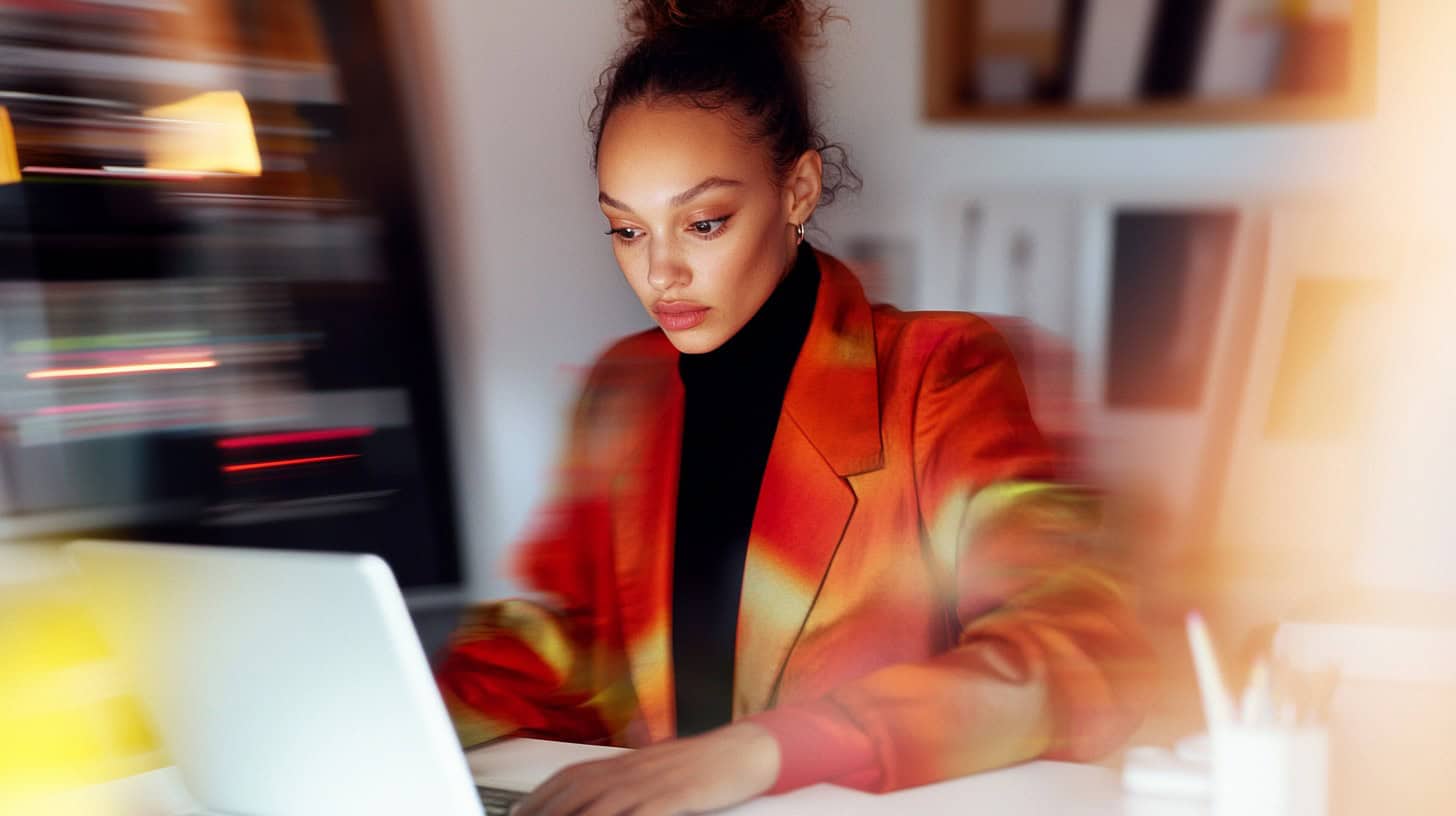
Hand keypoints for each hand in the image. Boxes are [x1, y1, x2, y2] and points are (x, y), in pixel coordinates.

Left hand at [512, 721, 780, 815]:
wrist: (745, 750)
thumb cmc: (702, 764)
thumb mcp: (658, 769)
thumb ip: (628, 780)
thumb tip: (599, 795)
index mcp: (626, 762)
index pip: (571, 776)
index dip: (540, 795)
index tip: (518, 811)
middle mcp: (632, 769)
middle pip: (577, 791)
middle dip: (546, 811)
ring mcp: (653, 782)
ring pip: (601, 804)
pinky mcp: (676, 796)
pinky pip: (644, 814)